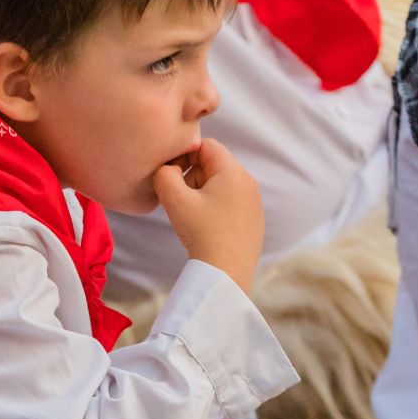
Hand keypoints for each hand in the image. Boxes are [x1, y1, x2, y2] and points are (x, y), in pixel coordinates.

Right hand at [151, 138, 263, 294]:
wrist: (226, 273)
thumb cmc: (202, 233)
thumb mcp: (175, 200)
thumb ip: (164, 174)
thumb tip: (168, 170)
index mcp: (233, 171)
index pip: (206, 145)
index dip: (184, 155)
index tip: (173, 177)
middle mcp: (248, 182)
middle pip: (213, 164)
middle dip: (192, 176)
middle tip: (181, 200)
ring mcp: (254, 202)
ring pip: (221, 184)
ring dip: (202, 193)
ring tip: (193, 216)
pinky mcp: (254, 220)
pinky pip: (230, 203)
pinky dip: (215, 209)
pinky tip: (206, 228)